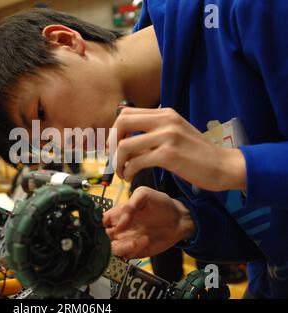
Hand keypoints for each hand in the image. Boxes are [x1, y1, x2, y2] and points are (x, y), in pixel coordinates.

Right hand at [103, 187, 194, 258]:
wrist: (178, 219)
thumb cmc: (160, 203)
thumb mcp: (144, 194)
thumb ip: (129, 206)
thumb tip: (119, 223)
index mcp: (117, 214)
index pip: (100, 222)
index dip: (98, 225)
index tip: (105, 226)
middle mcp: (119, 229)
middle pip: (102, 238)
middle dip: (106, 240)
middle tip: (119, 236)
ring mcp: (127, 240)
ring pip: (113, 249)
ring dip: (122, 247)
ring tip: (135, 241)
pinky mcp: (136, 251)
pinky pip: (127, 256)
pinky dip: (133, 251)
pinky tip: (144, 241)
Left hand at [109, 107, 246, 191]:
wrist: (224, 166)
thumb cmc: (197, 154)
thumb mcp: (174, 134)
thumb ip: (153, 133)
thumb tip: (124, 140)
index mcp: (164, 113)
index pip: (125, 113)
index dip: (113, 130)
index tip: (113, 147)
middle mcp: (165, 120)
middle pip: (121, 123)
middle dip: (110, 143)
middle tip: (113, 159)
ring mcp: (167, 136)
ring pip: (125, 145)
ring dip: (117, 162)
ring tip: (122, 173)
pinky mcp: (169, 155)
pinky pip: (136, 161)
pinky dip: (128, 171)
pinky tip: (130, 177)